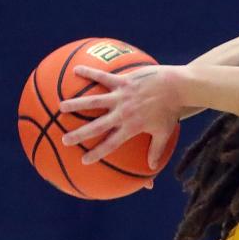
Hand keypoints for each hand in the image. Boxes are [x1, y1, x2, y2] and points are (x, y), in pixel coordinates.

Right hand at [58, 64, 181, 167]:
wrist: (177, 87)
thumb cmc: (171, 111)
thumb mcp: (164, 133)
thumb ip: (156, 150)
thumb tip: (152, 169)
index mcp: (132, 127)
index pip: (111, 144)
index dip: (97, 153)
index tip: (84, 160)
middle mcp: (123, 113)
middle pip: (97, 126)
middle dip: (80, 134)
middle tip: (65, 140)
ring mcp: (121, 97)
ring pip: (94, 102)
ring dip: (76, 104)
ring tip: (61, 107)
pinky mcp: (123, 81)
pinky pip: (102, 77)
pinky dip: (89, 73)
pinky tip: (75, 70)